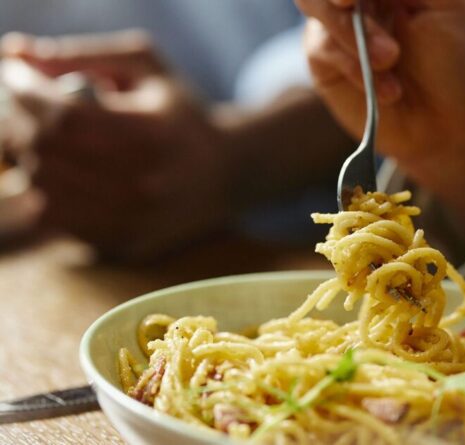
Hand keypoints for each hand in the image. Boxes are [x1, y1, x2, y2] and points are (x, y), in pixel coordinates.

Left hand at [0, 30, 235, 259]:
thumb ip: (86, 55)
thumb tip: (20, 55)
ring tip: (40, 139)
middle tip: (21, 108)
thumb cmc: (183, 116)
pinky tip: (59, 172)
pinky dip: (44, 191)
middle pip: (48, 153)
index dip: (28, 94)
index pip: (66, 117)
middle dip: (18, 123)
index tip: (18, 78)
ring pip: (43, 190)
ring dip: (28, 158)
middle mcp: (145, 185)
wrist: (229, 175)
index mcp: (154, 135)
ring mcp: (134, 221)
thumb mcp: (149, 68)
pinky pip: (56, 219)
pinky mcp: (125, 245)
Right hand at [296, 0, 464, 233]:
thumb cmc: (460, 74)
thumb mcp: (446, 9)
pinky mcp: (327, 66)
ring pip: (315, 5)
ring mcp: (340, 32)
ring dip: (351, 34)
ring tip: (392, 64)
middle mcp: (361, 2)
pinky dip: (350, 64)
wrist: (453, 137)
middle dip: (339, 1)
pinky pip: (319, 48)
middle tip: (359, 12)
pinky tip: (388, 92)